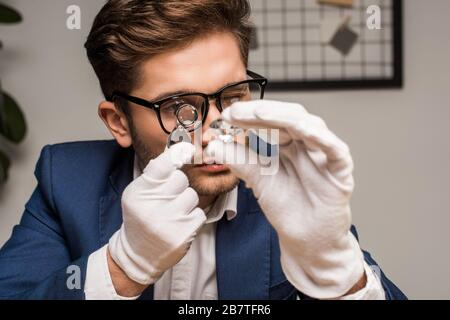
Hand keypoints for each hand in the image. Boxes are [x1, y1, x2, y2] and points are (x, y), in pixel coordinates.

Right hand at [108, 142, 205, 284]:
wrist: (138, 254)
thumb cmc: (142, 217)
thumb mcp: (138, 194)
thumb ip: (155, 175)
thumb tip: (180, 149)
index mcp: (138, 192)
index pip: (162, 165)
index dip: (178, 153)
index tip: (189, 149)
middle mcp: (151, 206)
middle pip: (181, 179)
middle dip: (179, 187)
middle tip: (168, 199)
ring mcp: (168, 221)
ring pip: (192, 196)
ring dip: (186, 203)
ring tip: (173, 214)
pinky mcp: (183, 234)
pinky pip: (199, 213)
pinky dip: (192, 218)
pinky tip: (179, 225)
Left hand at [205, 100, 364, 298]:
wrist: (305, 238)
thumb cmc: (286, 207)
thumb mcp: (257, 180)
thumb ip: (239, 160)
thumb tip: (214, 144)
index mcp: (288, 143)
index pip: (270, 121)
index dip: (249, 115)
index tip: (227, 115)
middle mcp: (306, 144)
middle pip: (289, 117)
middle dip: (263, 111)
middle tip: (238, 111)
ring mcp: (324, 155)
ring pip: (311, 126)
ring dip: (286, 117)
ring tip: (260, 114)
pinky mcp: (340, 171)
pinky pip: (335, 150)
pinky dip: (322, 138)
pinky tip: (303, 130)